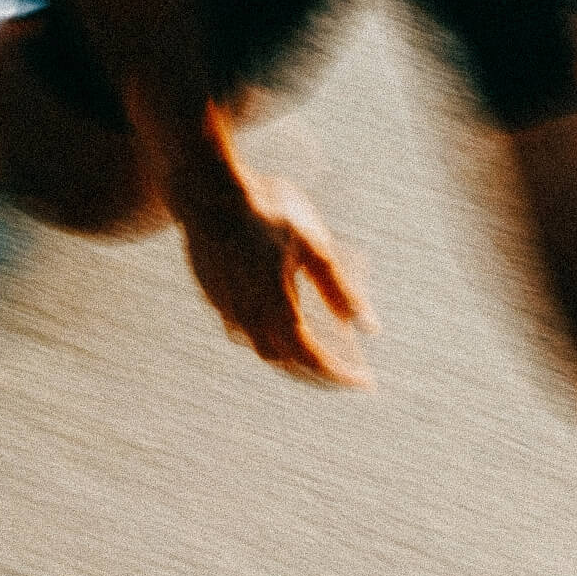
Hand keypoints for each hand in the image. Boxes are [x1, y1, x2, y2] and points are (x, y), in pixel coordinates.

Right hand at [177, 169, 377, 387]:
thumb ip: (339, 289)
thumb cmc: (266, 212)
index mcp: (276, 308)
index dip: (340, 376)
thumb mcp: (314, 246)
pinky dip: (272, 340)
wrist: (207, 193)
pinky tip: (283, 329)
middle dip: (320, 376)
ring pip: (264, 351)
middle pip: (289, 364)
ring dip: (294, 361)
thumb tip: (369, 326)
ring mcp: (227, 310)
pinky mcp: (215, 298)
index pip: (313, 360)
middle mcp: (248, 318)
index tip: (364, 383)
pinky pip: (246, 332)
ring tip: (319, 358)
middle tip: (347, 377)